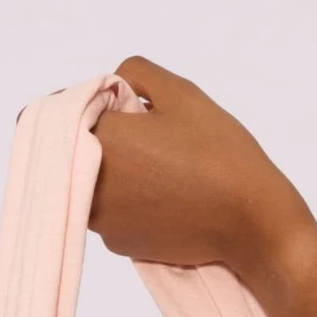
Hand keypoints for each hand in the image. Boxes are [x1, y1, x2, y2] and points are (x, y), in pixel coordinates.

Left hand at [89, 56, 315, 278]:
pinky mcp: (119, 243)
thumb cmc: (220, 153)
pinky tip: (167, 198)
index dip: (96, 105)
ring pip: (92, 183)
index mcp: (100, 137)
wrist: (251, 222)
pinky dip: (129, 203)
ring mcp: (101, 219)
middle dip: (105, 139)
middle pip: (76, 149)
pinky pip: (112, 213)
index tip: (125, 109)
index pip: (65, 110)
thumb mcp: (183, 94)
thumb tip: (112, 87)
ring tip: (163, 171)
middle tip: (151, 139)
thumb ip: (136, 73)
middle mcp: (86, 182)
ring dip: (114, 172)